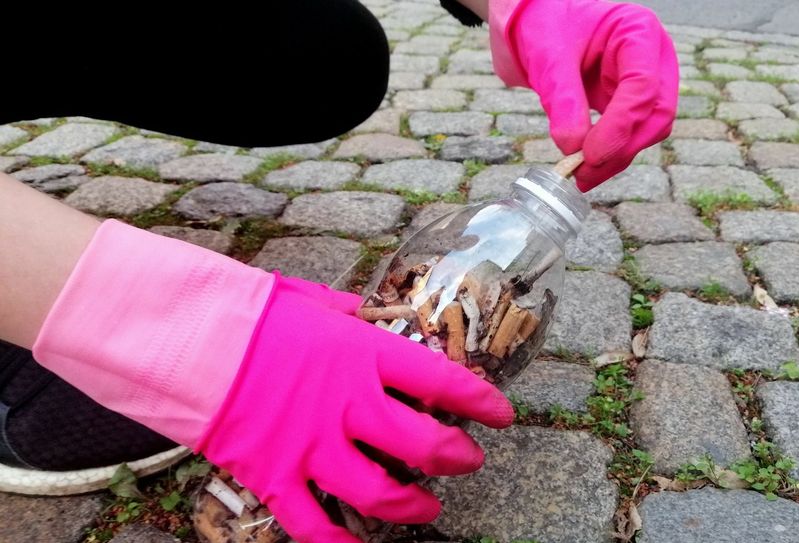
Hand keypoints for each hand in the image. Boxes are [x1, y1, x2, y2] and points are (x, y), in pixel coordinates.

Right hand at [33, 220, 512, 541]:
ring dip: (412, 506)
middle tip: (466, 459)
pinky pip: (315, 526)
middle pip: (423, 445)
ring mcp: (313, 447)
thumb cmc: (252, 317)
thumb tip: (362, 315)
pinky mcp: (276, 477)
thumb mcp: (310, 301)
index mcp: (362, 356)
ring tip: (427, 507)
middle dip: (456, 457)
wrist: (188, 340)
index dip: (478, 401)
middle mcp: (348, 406)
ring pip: (380, 493)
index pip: (440, 381)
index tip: (502, 415)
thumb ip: (346, 315)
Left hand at [489, 0, 678, 189]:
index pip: (644, 86)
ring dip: (617, 157)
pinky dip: (610, 154)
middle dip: (623, 148)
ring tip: (581, 176)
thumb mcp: (548, 56)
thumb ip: (563, 99)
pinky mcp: (630, 104)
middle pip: (656, 114)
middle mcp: (652, 58)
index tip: (589, 154)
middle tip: (586, 173)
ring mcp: (646, 83)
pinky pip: (630, 135)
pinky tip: (585, 168)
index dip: (620, 126)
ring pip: (648, 130)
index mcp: (639, 32)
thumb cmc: (545, 25)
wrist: (536, 23)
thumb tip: (573, 147)